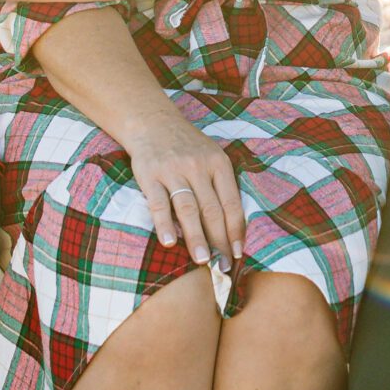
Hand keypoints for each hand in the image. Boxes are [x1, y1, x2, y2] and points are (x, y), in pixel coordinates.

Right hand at [122, 109, 244, 273]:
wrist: (152, 122)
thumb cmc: (187, 146)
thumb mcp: (211, 157)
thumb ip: (219, 186)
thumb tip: (230, 229)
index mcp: (218, 163)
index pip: (232, 203)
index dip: (236, 230)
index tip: (239, 253)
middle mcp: (198, 166)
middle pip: (212, 210)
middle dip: (219, 241)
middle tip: (222, 267)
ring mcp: (173, 170)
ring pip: (188, 209)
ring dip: (196, 237)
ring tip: (202, 260)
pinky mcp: (150, 174)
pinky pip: (159, 203)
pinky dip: (164, 224)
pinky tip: (169, 242)